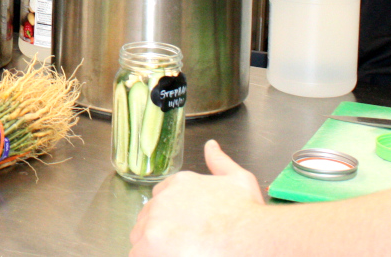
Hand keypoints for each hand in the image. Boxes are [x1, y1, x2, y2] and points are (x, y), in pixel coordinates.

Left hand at [130, 140, 266, 256]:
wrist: (251, 237)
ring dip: (155, 248)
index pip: (160, 201)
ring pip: (142, 239)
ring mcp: (153, 222)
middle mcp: (161, 200)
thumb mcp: (238, 180)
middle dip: (162, 234)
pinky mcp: (150, 244)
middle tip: (184, 246)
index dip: (171, 219)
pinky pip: (139, 254)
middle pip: (149, 221)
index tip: (184, 231)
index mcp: (178, 184)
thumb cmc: (248, 213)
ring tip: (179, 252)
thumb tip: (211, 145)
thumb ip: (220, 162)